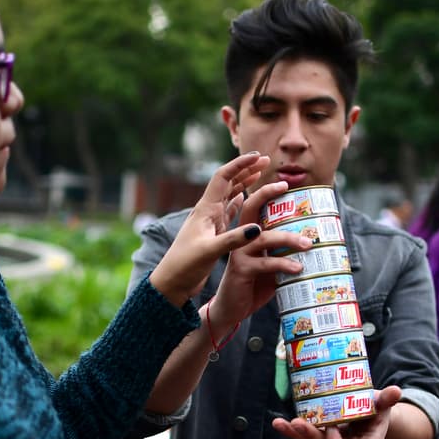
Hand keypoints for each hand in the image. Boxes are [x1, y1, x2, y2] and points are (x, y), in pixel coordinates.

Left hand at [149, 153, 286, 305]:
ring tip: (261, 175)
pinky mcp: (213, 233)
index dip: (240, 164)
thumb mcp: (209, 251)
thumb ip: (232, 239)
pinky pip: (229, 211)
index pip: (224, 177)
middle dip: (247, 169)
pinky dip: (240, 202)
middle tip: (266, 161)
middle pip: (229, 182)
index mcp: (205, 209)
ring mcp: (210, 221)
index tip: (258, 157)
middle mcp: (208, 211)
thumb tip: (257, 228)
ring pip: (230, 195)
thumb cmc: (185, 265)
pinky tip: (246, 198)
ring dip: (245, 183)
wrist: (172, 282)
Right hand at [206, 195, 315, 332]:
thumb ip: (284, 254)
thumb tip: (313, 246)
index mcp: (248, 235)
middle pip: (252, 209)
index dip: (266, 192)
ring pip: (264, 238)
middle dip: (267, 194)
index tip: (285, 184)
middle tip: (287, 188)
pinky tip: (298, 268)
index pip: (255, 207)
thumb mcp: (271, 266)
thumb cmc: (253, 286)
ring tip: (308, 243)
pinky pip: (265, 263)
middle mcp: (241, 240)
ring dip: (288, 238)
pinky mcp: (240, 270)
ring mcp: (239, 253)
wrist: (231, 310)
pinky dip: (284, 264)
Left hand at [271, 387, 403, 438]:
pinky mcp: (321, 438)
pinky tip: (278, 423)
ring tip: (280, 423)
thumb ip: (387, 400)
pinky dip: (291, 430)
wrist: (372, 416)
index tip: (332, 428)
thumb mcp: (384, 406)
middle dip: (311, 437)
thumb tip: (396, 390)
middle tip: (298, 423)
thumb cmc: (379, 411)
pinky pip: (305, 436)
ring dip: (296, 434)